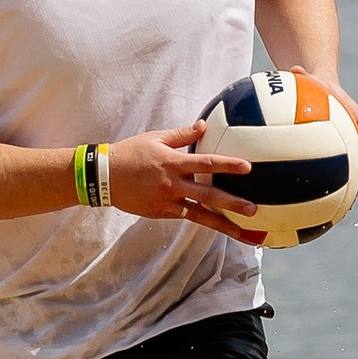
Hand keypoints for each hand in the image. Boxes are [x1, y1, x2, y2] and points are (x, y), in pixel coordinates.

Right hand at [105, 120, 263, 233]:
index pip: (207, 163)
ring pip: (199, 216)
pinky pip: (184, 216)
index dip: (228, 165)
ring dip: (222, 225)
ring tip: (242, 233)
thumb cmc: (129, 153)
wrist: (103, 176)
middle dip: (233, 203)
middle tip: (254, 210)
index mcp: (174, 163)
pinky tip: (217, 226)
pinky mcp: (160, 214)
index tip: (248, 167)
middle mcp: (173, 185)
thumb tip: (204, 126)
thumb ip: (182, 134)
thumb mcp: (156, 138)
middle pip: (208, 196)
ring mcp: (166, 202)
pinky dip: (199, 219)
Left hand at [278, 69, 357, 183]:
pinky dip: (344, 181)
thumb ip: (303, 76)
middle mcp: (355, 127)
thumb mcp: (310, 79)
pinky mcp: (345, 150)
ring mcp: (352, 141)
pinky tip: (335, 198)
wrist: (325, 91)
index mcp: (349, 110)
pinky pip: (347, 166)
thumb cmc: (316, 87)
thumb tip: (293, 68)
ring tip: (357, 193)